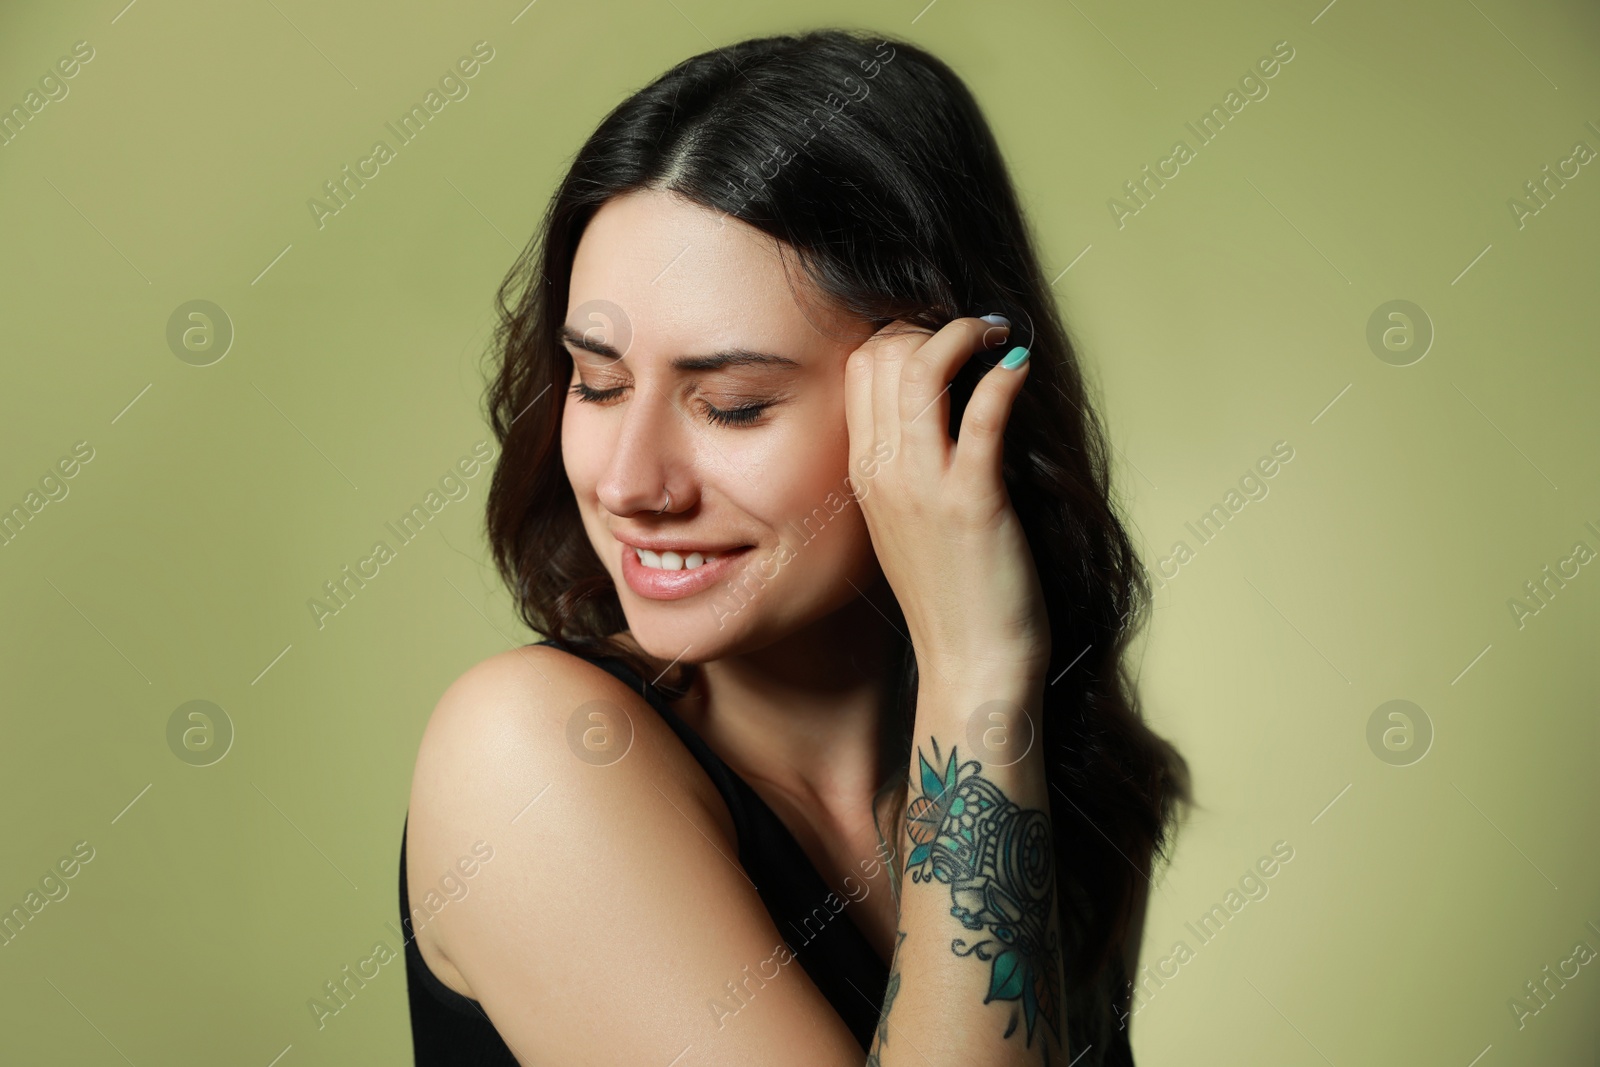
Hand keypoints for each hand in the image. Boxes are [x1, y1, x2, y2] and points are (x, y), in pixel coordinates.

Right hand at [843, 317, 1050, 686]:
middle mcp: (884, 471)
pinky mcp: (972, 501)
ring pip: (922, 370)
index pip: (860, 367)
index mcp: (865, 473)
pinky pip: (982, 414)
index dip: (902, 335)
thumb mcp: (907, 522)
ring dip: (965, 336)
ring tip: (997, 339)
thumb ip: (910, 467)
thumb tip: (945, 411)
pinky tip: (1020, 370)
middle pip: (884, 355)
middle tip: (977, 335)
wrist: (969, 664)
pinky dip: (1004, 379)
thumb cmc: (950, 595)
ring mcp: (923, 485)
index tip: (944, 340)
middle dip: (932, 326)